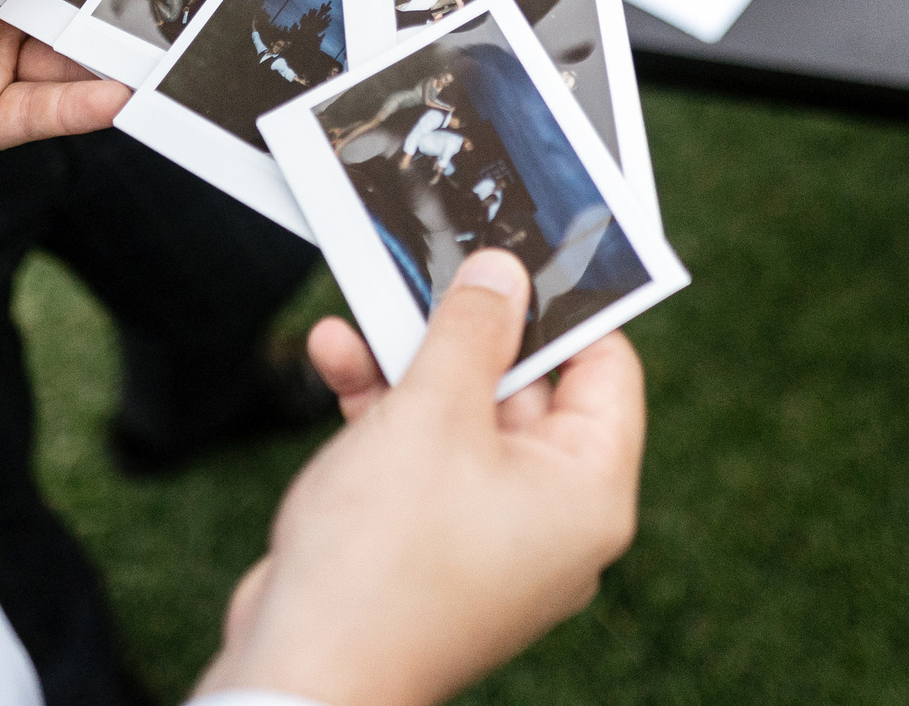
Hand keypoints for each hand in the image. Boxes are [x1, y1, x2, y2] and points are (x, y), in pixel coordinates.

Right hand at [195, 251, 644, 705]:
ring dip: (408, 362)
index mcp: (587, 492)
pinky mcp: (429, 546)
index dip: (566, 303)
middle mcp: (551, 517)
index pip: (606, 367)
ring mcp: (489, 536)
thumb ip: (471, 332)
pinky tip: (335, 359)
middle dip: (465, 327)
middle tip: (431, 262)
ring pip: (462, 417)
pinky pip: (422, 457)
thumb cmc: (384, 557)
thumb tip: (506, 274)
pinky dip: (383, 410)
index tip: (526, 245)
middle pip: (525, 387)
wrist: (303, 674)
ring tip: (361, 311)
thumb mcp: (434, 413)